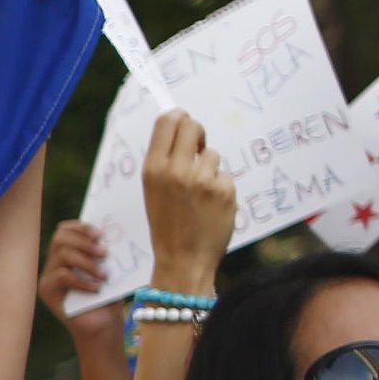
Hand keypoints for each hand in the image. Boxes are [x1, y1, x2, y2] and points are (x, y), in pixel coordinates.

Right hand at [39, 220, 119, 333]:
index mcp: (68, 254)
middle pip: (60, 238)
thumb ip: (103, 252)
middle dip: (84, 242)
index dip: (81, 227)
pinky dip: (82, 280)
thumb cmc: (108, 297)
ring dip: (87, 262)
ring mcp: (48, 277)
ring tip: (104, 275)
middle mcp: (54, 263)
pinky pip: (62, 275)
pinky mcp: (47, 291)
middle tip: (104, 253)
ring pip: (62, 254)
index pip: (64, 230)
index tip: (100, 234)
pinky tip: (96, 289)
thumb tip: (108, 233)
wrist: (103, 327)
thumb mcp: (109, 269)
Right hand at [141, 110, 232, 292]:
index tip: (185, 126)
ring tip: (201, 194)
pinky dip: (221, 188)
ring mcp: (202, 180)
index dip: (179, 117)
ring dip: (209, 168)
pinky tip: (212, 207)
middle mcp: (176, 171)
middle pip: (192, 125)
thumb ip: (164, 162)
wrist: (183, 262)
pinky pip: (225, 175)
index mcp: (153, 169)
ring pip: (212, 153)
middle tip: (198, 149)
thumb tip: (182, 129)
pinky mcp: (223, 191)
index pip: (167, 121)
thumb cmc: (168, 226)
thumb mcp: (153, 191)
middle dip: (198, 133)